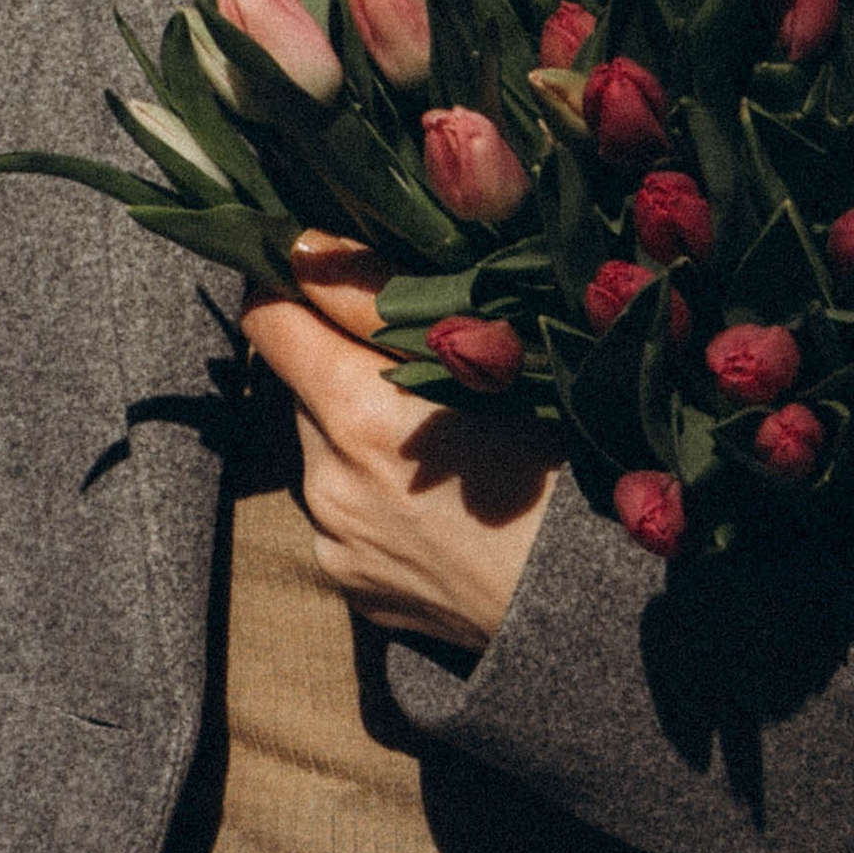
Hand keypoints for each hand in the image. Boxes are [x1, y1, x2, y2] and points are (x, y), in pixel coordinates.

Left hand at [242, 233, 555, 653]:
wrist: (585, 609)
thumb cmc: (558, 466)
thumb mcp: (485, 358)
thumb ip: (380, 298)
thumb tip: (302, 243)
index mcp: (359, 415)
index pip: (268, 322)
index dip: (289, 288)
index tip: (323, 278)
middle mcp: (328, 482)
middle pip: (304, 385)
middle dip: (344, 366)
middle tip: (422, 372)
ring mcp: (333, 540)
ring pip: (325, 447)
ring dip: (359, 431)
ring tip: (439, 444)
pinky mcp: (346, 581)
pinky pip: (340, 509)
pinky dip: (371, 492)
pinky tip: (434, 502)